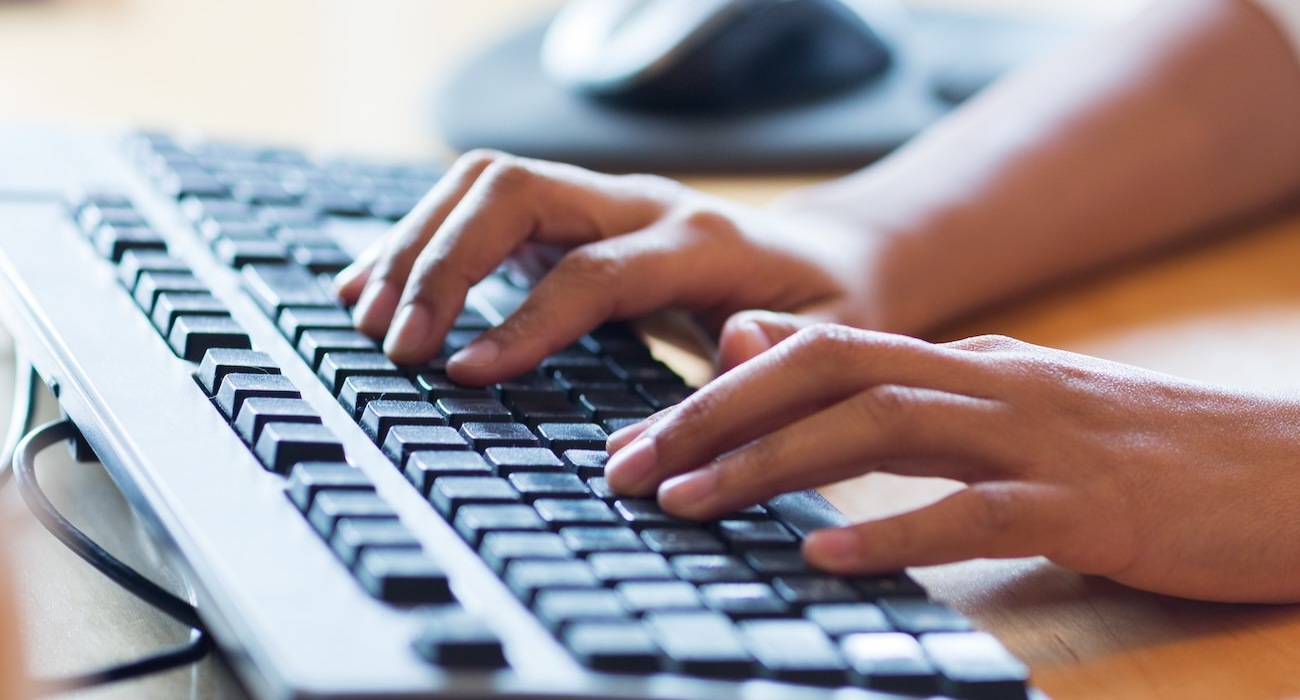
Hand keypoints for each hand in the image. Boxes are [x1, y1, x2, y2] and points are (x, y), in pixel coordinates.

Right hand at [334, 150, 884, 383]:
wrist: (833, 264)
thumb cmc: (832, 314)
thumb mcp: (837, 343)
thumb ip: (788, 350)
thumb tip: (738, 346)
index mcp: (706, 242)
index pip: (596, 268)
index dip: (528, 320)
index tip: (465, 373)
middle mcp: (644, 204)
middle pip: (519, 192)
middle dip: (445, 261)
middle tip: (397, 345)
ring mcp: (602, 202)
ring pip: (488, 185)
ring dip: (418, 245)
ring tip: (366, 320)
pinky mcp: (571, 217)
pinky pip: (482, 206)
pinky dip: (422, 241)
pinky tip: (375, 289)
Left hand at [604, 320, 1299, 602]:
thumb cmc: (1180, 458)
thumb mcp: (1042, 414)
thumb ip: (937, 400)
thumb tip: (832, 386)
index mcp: (984, 367)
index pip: (825, 355)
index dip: (720, 393)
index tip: (640, 440)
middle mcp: (1000, 384)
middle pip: (828, 377)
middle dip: (712, 420)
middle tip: (622, 470)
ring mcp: (1047, 440)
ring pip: (880, 431)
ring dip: (771, 467)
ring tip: (686, 504)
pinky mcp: (1093, 505)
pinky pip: (974, 513)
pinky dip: (891, 532)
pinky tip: (827, 559)